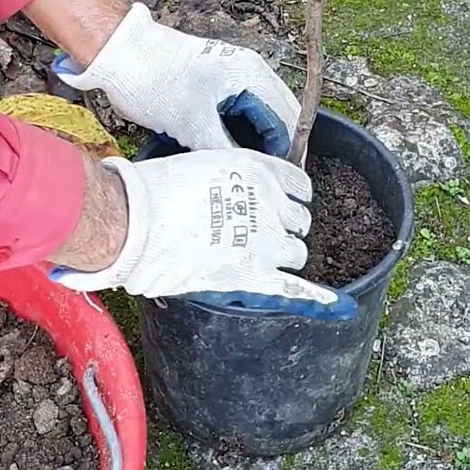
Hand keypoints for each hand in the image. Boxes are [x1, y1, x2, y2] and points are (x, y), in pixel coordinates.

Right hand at [50, 148, 355, 319]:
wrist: (135, 224)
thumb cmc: (155, 192)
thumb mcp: (200, 166)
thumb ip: (226, 180)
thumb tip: (224, 197)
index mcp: (258, 170)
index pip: (298, 185)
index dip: (290, 198)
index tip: (280, 206)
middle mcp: (269, 202)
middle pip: (299, 221)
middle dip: (285, 228)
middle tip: (259, 236)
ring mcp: (265, 240)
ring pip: (297, 252)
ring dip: (284, 257)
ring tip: (259, 261)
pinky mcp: (253, 274)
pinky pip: (294, 286)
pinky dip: (316, 297)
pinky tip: (334, 304)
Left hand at [52, 3, 301, 158]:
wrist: (119, 56)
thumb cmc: (153, 80)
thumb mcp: (192, 124)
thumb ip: (225, 149)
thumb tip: (249, 173)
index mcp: (251, 75)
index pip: (285, 121)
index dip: (282, 153)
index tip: (275, 180)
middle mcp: (246, 72)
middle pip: (273, 118)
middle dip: (269, 149)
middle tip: (260, 180)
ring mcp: (229, 76)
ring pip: (253, 117)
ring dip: (250, 142)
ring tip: (241, 172)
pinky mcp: (210, 83)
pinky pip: (234, 112)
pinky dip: (232, 132)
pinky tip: (221, 153)